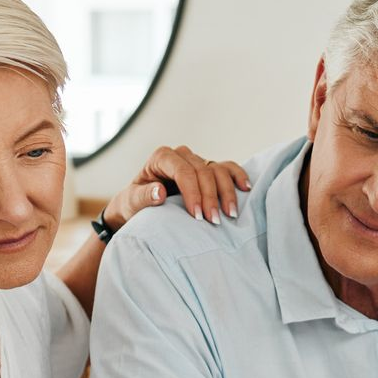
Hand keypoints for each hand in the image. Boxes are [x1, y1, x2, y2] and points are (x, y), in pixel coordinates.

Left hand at [103, 144, 249, 228]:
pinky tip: (246, 189)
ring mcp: (196, 161)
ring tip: (230, 214)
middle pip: (203, 171)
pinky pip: (227, 168)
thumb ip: (143, 197)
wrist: (138, 207)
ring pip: (217, 170)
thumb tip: (159, 193)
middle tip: (214, 222)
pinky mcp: (207, 170)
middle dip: (210, 197)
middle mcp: (181, 156)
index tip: (196, 216)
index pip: (183, 171)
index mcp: (162, 158)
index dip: (193, 193)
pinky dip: (237, 176)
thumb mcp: (131, 203)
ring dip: (226, 192)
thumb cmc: (133, 205)